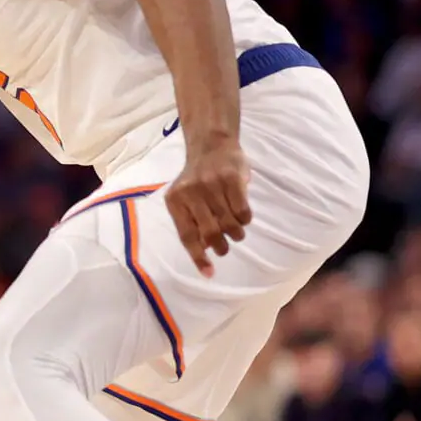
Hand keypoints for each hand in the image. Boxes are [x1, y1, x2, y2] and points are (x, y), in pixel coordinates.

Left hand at [164, 138, 250, 276]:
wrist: (212, 146)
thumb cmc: (198, 180)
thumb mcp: (185, 198)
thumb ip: (190, 222)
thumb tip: (204, 251)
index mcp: (175, 201)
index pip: (187, 236)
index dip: (198, 257)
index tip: (209, 274)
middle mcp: (191, 193)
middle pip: (210, 232)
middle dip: (220, 246)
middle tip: (224, 248)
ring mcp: (212, 185)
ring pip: (228, 223)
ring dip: (235, 234)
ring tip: (236, 233)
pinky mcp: (232, 179)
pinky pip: (242, 210)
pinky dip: (245, 219)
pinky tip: (242, 217)